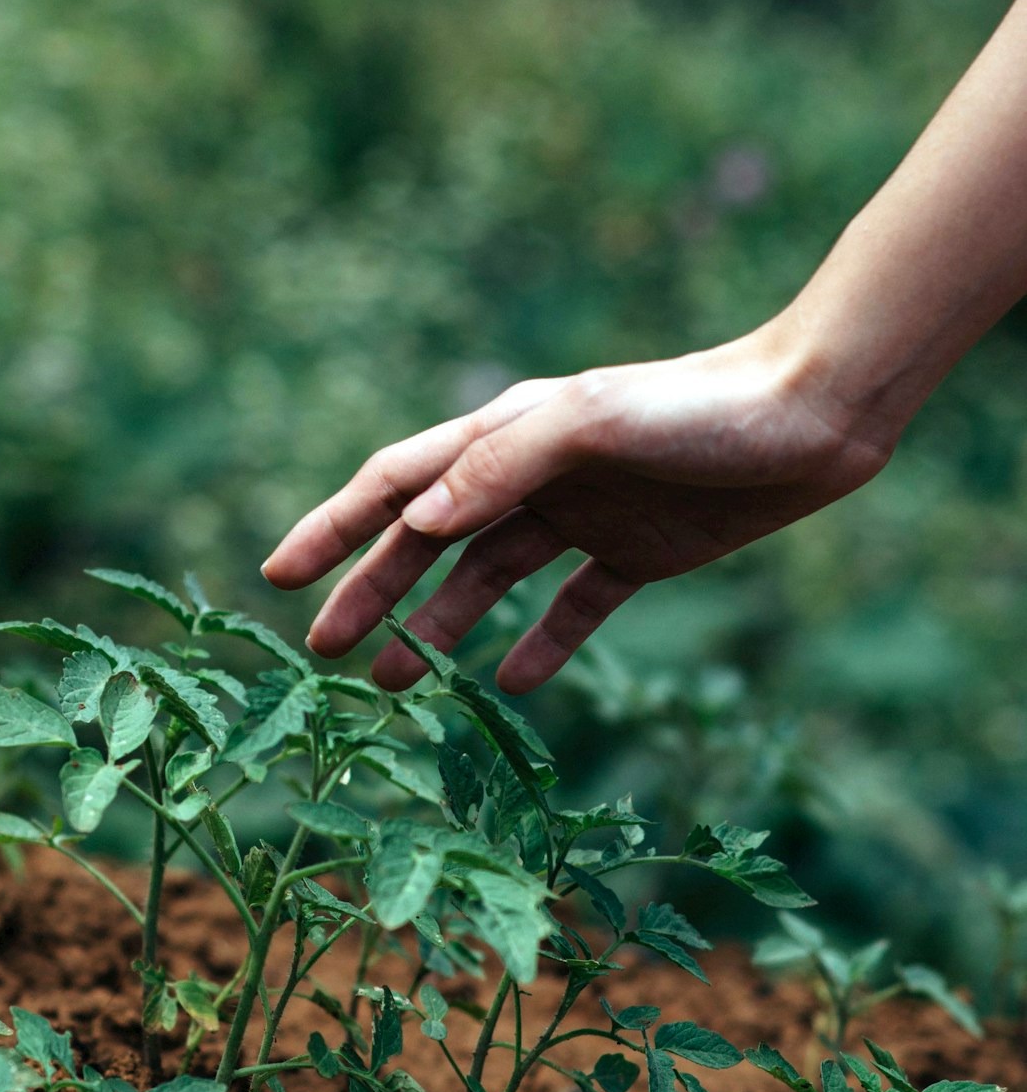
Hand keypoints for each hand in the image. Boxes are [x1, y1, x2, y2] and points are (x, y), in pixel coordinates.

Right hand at [262, 321, 894, 693]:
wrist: (814, 416)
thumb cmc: (700, 408)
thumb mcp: (592, 423)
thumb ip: (500, 466)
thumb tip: (415, 523)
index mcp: (508, 432)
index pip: (396, 483)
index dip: (333, 525)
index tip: (277, 574)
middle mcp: (533, 474)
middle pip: (428, 540)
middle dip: (370, 590)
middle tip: (322, 650)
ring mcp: (584, 515)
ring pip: (489, 579)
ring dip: (439, 626)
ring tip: (395, 683)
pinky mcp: (638, 553)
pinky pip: (573, 607)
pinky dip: (539, 644)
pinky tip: (511, 682)